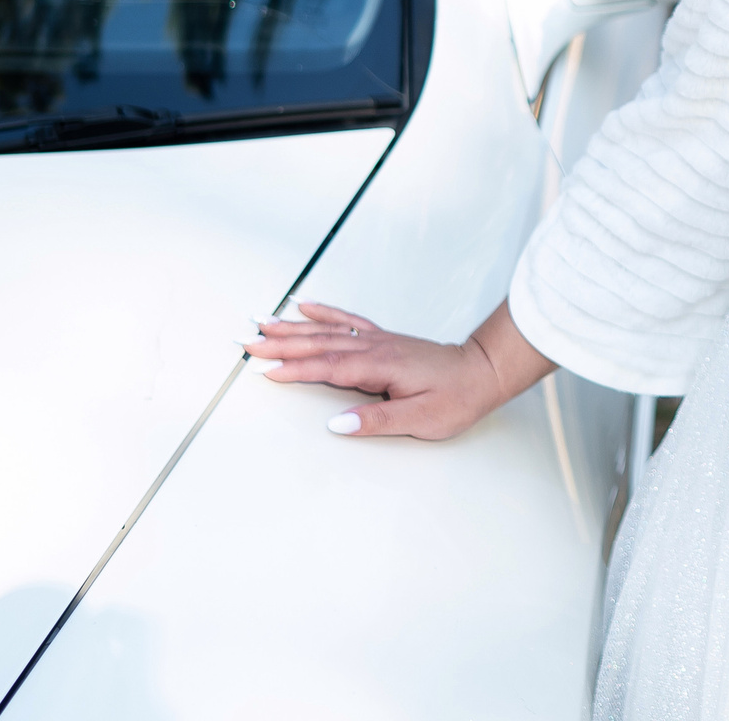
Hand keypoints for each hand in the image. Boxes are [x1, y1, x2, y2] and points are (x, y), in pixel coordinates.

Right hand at [244, 299, 553, 439]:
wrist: (482, 372)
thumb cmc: (456, 398)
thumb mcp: (421, 419)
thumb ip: (377, 421)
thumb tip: (337, 423)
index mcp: (381, 366)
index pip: (329, 367)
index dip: (295, 368)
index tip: (264, 370)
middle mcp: (375, 347)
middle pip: (320, 343)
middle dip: (280, 343)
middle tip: (246, 342)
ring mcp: (378, 339)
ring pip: (327, 329)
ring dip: (292, 326)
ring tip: (261, 322)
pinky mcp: (383, 338)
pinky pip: (346, 320)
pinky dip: (324, 312)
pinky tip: (305, 306)